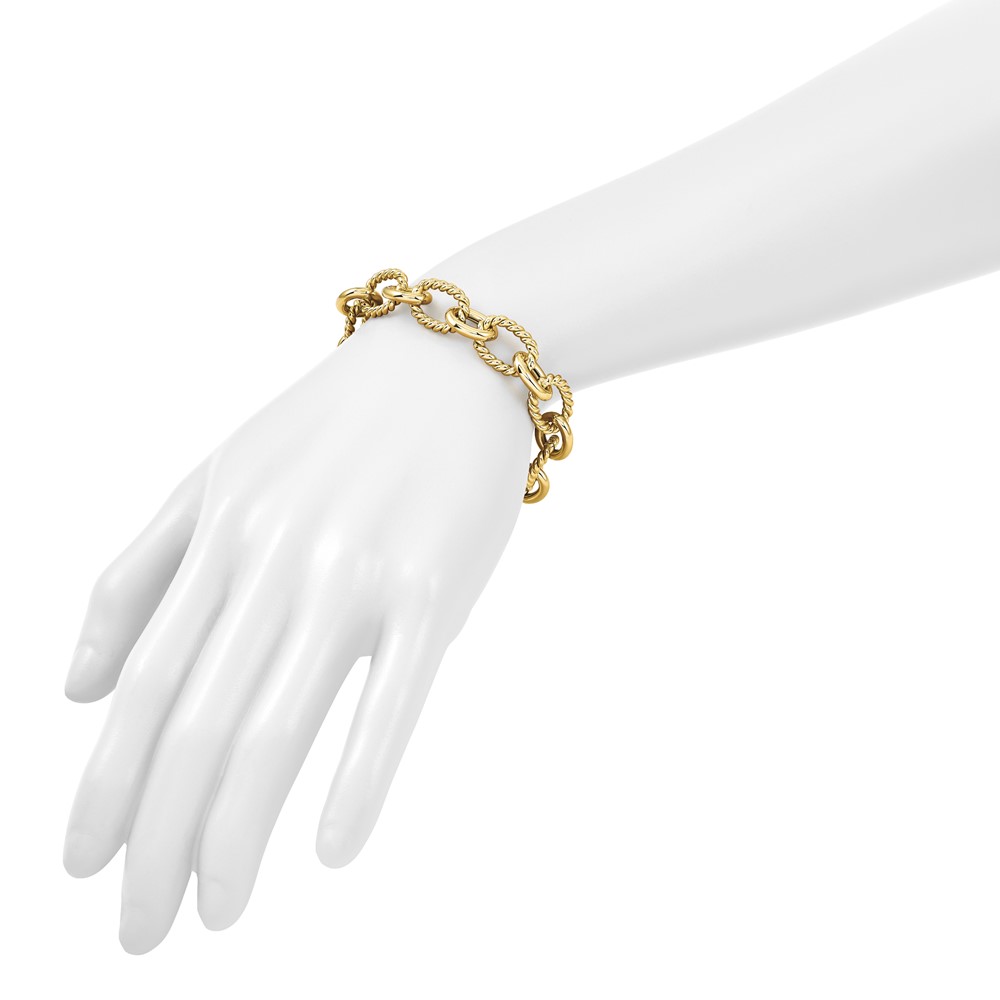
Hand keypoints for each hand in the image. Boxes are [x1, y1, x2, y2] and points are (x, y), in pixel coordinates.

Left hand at [63, 306, 528, 952]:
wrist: (453, 362)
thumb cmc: (338, 425)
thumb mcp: (219, 474)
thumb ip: (140, 569)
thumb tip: (74, 688)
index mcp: (218, 532)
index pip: (140, 685)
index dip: (104, 787)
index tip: (85, 867)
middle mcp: (272, 558)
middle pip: (193, 724)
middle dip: (157, 842)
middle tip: (141, 929)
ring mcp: (353, 573)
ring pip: (272, 725)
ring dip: (233, 835)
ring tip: (215, 910)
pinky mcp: (431, 588)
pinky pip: (389, 698)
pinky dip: (358, 779)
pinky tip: (332, 850)